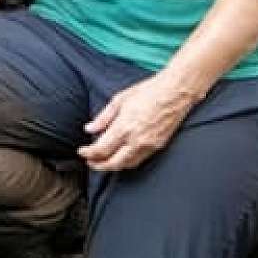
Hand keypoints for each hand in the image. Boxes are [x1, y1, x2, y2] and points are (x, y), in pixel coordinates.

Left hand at [79, 73, 197, 171]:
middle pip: (114, 163)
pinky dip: (127, 163)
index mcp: (124, 127)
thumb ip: (103, 117)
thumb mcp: (119, 100)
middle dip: (98, 165)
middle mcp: (137, 140)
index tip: (81, 151)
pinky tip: (121, 158)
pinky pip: (140, 160)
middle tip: (89, 162)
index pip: (102, 149)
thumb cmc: (148, 91)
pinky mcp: (159, 146)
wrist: (175, 92)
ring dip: (113, 166)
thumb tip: (89, 129)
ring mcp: (149, 145)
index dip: (88, 153)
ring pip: (127, 164)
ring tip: (102, 162)